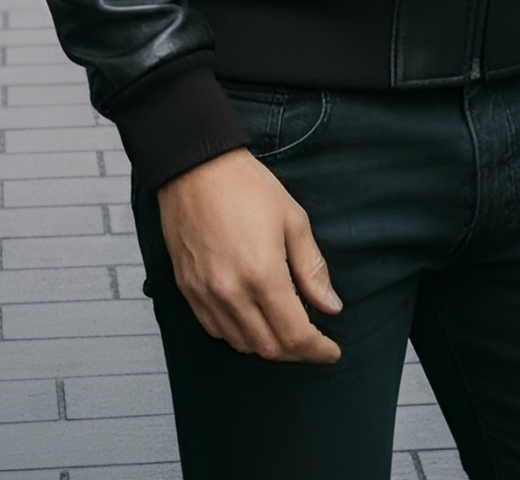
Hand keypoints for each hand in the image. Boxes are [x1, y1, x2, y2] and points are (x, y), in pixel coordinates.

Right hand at [157, 146, 342, 362]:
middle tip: (313, 341)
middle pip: (269, 348)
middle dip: (296, 351)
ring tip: (285, 328)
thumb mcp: (293, 219)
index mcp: (262, 275)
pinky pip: (215, 330)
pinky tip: (252, 319)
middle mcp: (231, 292)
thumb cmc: (244, 185)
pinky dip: (238, 335)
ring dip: (268, 345)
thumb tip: (331, 306)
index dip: (317, 349)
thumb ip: (312, 268)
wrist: (195, 167)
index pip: (295, 335)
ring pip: (241, 344)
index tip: (331, 351)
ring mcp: (205, 294)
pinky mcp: (188, 290)